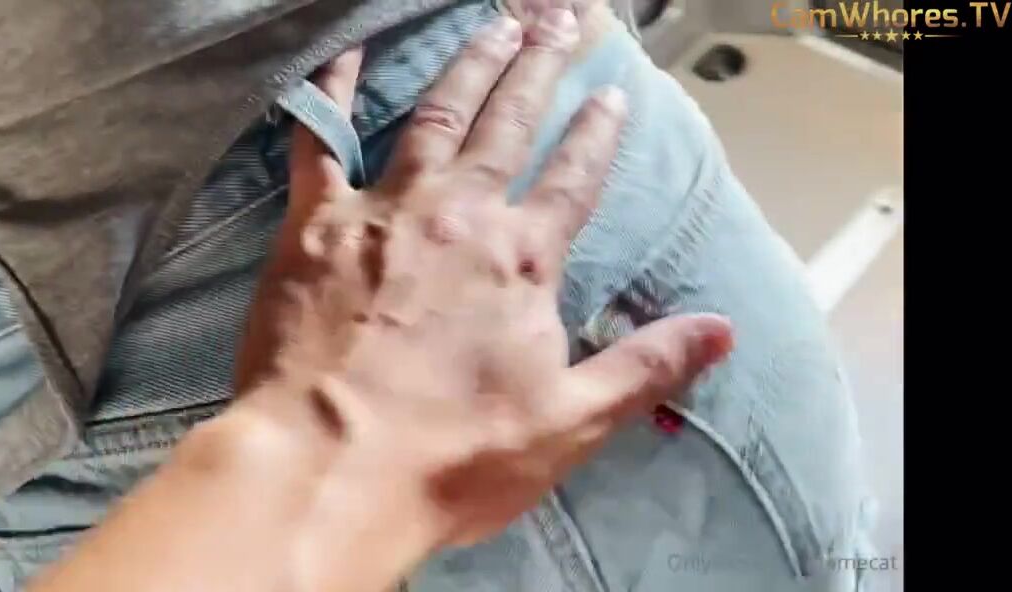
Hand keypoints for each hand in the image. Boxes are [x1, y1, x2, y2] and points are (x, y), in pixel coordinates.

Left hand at [237, 7, 732, 556]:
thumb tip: (722, 330)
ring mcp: (384, 211)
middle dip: (538, 69)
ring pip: (435, 116)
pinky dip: (331, 90)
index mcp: (522, 259)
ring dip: (468, 65)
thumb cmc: (450, 458)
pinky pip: (321, 139)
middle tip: (558, 19)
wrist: (328, 470)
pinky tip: (343, 52)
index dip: (596, 134)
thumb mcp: (569, 423)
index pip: (573, 179)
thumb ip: (645, 366)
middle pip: (509, 124)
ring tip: (494, 25)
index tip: (612, 95)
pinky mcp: (315, 224)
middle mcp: (459, 215)